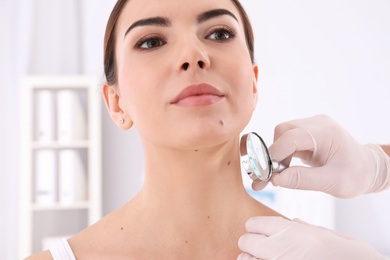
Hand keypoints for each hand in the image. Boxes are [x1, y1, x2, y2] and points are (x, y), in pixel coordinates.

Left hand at [238, 216, 385, 259]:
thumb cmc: (346, 254)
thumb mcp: (323, 234)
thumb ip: (301, 228)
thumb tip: (290, 224)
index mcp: (290, 231)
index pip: (254, 224)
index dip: (256, 228)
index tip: (260, 232)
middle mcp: (280, 248)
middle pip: (246, 241)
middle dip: (251, 243)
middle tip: (261, 248)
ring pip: (246, 259)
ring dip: (252, 258)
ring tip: (266, 258)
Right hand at [252, 114, 389, 197]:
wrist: (367, 169)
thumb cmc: (355, 176)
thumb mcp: (333, 183)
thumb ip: (303, 180)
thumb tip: (276, 178)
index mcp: (326, 132)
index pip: (291, 137)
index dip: (274, 154)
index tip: (265, 174)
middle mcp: (317, 124)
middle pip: (282, 131)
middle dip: (273, 154)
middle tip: (270, 176)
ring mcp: (311, 126)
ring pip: (281, 135)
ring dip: (276, 156)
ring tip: (278, 176)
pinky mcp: (307, 133)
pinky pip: (287, 140)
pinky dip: (282, 155)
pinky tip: (284, 170)